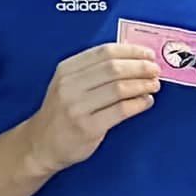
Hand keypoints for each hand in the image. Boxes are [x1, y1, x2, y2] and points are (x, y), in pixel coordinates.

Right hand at [28, 43, 158, 173]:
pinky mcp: (88, 127)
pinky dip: (138, 104)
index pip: (105, 52)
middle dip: (140, 67)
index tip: (147, 54)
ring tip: (154, 85)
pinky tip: (146, 101)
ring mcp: (78, 107)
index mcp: (67, 69)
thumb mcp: (67, 84)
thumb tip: (132, 59)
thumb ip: (93, 71)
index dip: (131, 51)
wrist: (41, 145)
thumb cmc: (61, 113)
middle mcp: (70, 86)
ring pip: (119, 88)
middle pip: (114, 68)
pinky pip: (121, 110)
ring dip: (142, 85)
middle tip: (155, 69)